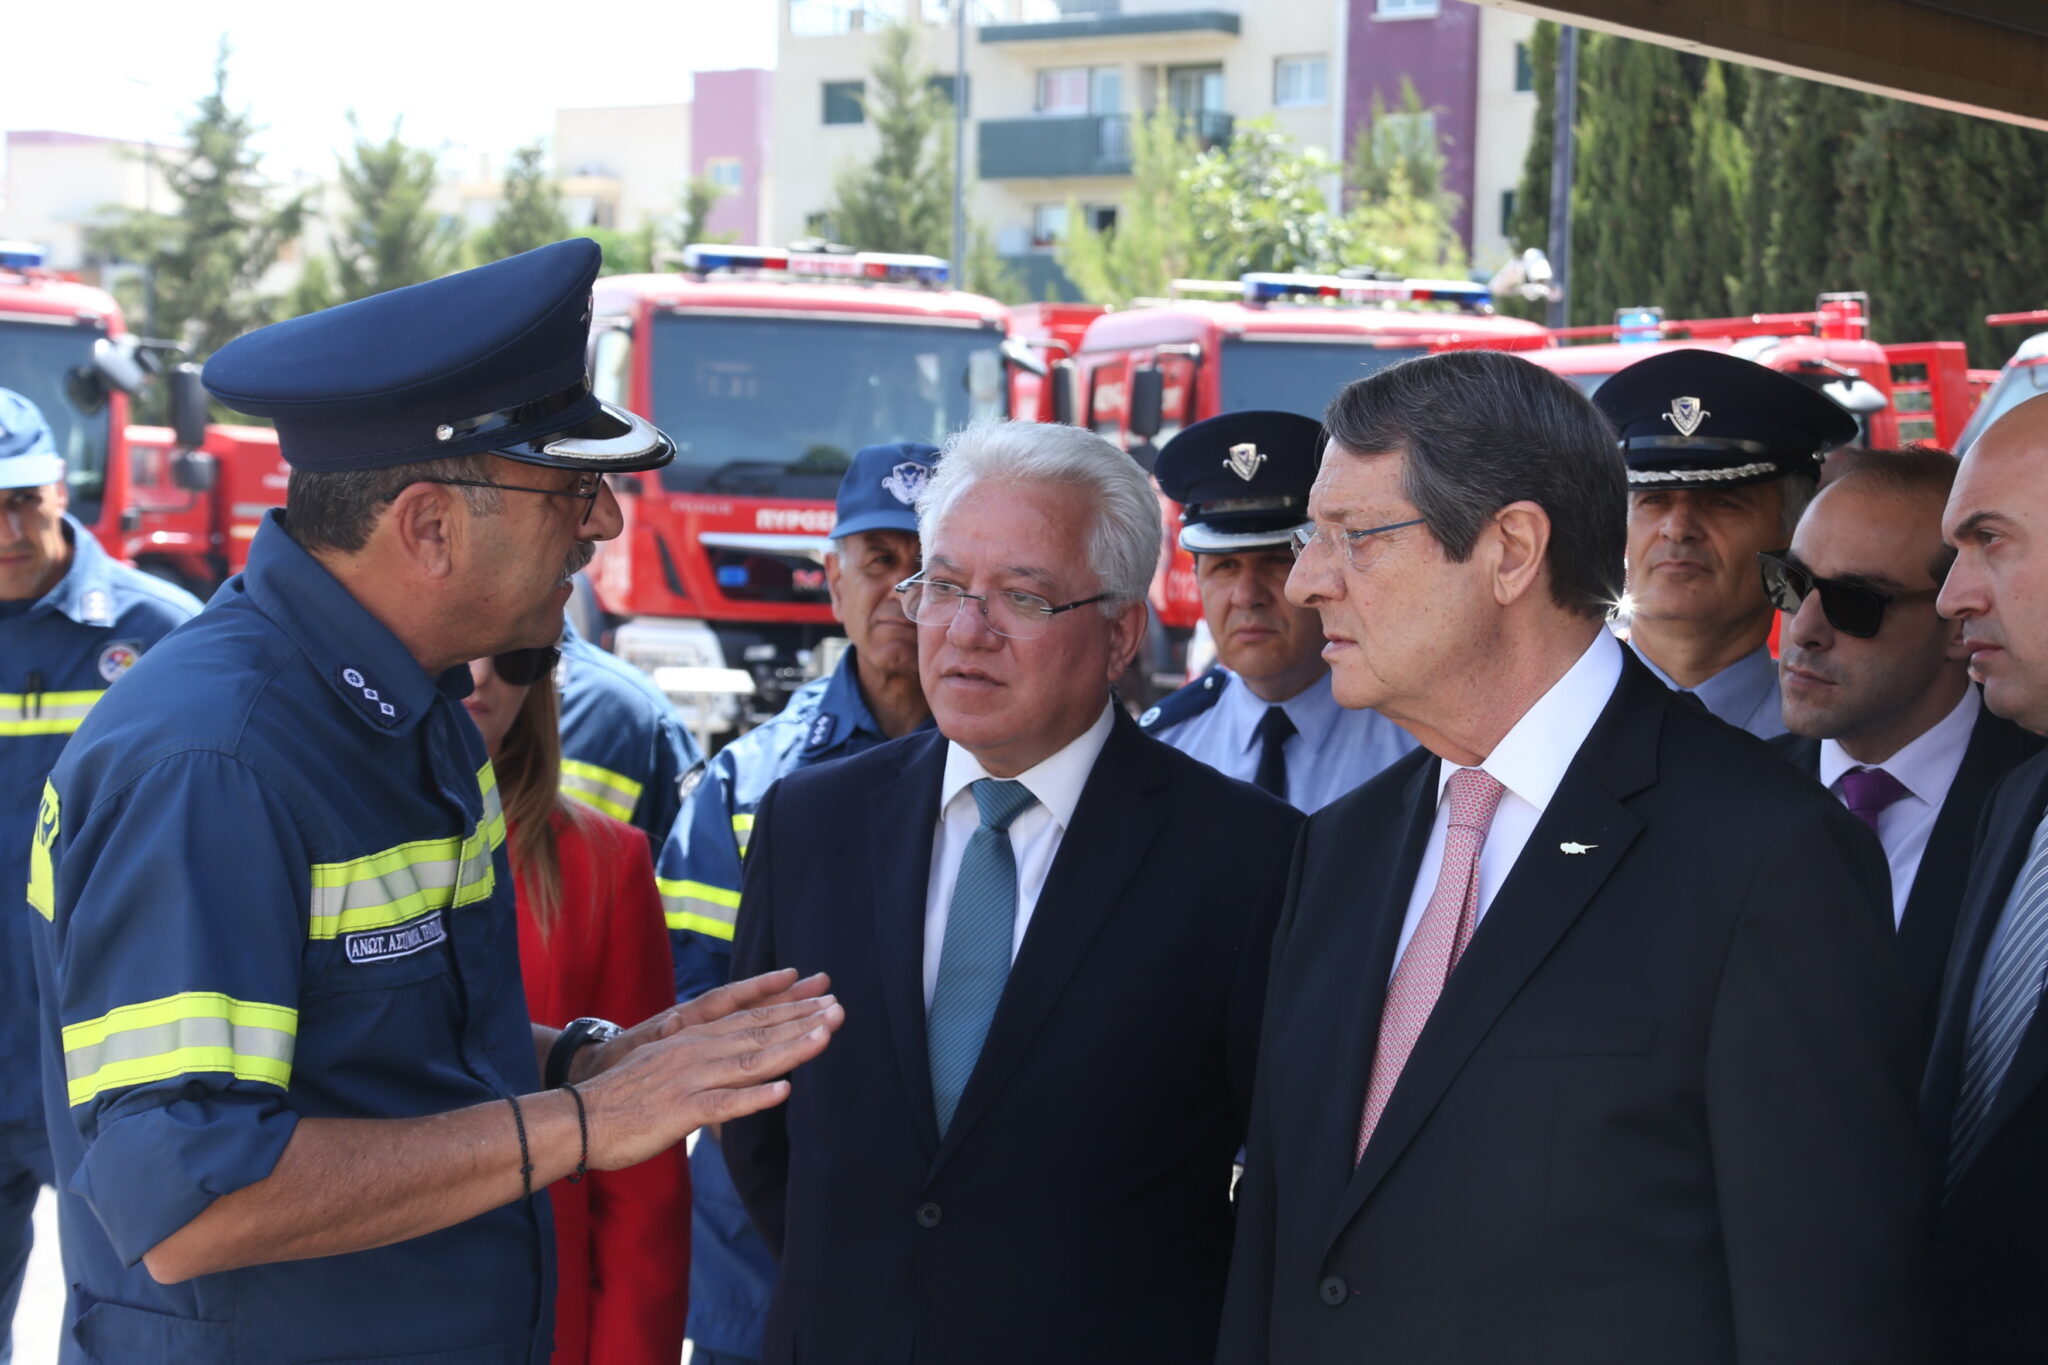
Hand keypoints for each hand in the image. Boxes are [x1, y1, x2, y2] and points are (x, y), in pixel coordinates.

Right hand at [569, 969, 832, 1084]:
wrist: (578, 1118)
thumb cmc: (622, 1095)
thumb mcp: (663, 1061)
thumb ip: (696, 1051)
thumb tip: (726, 1046)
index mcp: (692, 1036)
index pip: (749, 1015)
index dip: (788, 1004)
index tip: (822, 993)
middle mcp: (696, 1049)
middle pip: (757, 1031)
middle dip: (801, 1019)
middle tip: (841, 1007)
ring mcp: (690, 1078)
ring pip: (749, 1060)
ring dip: (790, 1048)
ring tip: (825, 1036)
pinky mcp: (681, 1110)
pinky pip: (724, 1103)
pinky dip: (754, 1097)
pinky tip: (784, 1091)